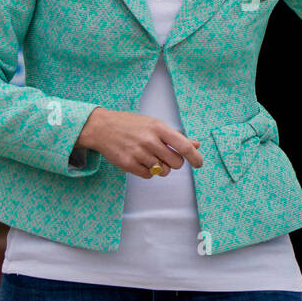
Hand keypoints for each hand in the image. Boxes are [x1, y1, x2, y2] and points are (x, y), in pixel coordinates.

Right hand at [74, 107, 204, 178]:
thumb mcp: (154, 124)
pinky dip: (147, 171)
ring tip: (150, 157)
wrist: (102, 127)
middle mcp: (150, 140)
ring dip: (160, 168)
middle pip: (176, 163)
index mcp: (159, 128)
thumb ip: (175, 136)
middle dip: (174, 163)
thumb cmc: (131, 124)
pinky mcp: (128, 164)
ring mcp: (139, 153)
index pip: (183, 146)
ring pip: (162, 171)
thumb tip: (196, 145)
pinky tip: (140, 161)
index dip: (195, 157)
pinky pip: (149, 175)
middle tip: (165, 157)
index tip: (199, 164)